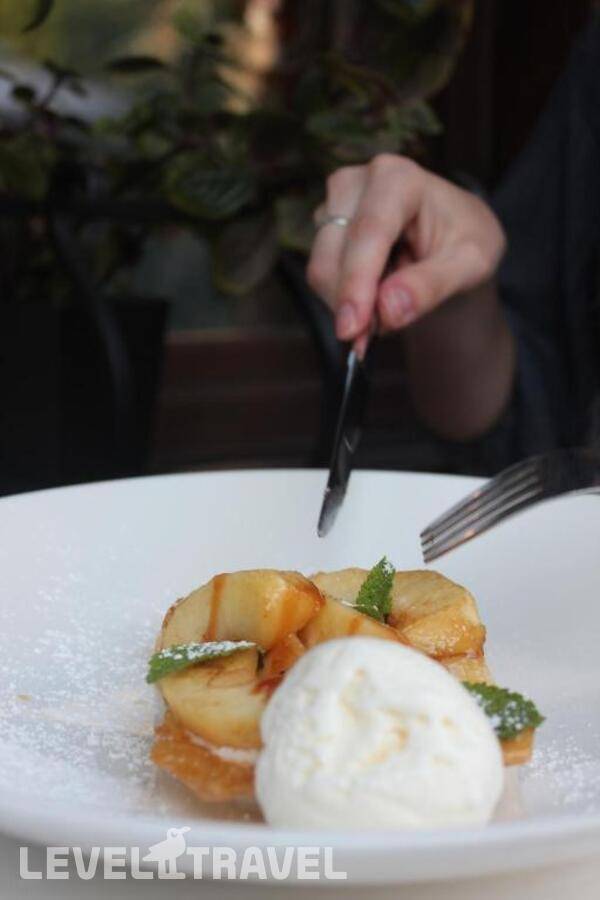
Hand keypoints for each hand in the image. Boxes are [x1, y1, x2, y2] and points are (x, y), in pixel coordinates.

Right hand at [307, 154, 505, 350]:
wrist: (453, 239)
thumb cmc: (466, 243)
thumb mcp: (470, 265)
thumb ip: (432, 286)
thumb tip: (388, 310)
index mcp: (398, 178)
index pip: (368, 234)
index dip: (356, 284)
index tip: (352, 329)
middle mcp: (356, 183)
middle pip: (334, 256)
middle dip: (354, 304)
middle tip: (387, 330)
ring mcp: (334, 205)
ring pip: (321, 271)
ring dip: (351, 305)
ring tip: (391, 305)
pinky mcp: (324, 228)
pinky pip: (321, 278)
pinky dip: (345, 302)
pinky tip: (375, 299)